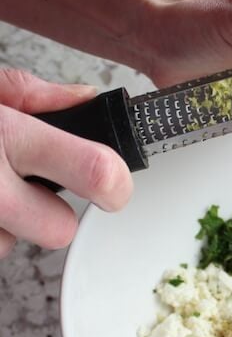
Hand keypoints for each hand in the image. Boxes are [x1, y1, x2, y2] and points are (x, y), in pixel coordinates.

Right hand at [0, 69, 131, 257]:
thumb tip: (86, 98)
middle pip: (60, 230)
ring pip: (15, 242)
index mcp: (5, 134)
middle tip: (29, 187)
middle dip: (50, 214)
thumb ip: (29, 94)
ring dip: (8, 221)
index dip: (115, 186)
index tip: (115, 187)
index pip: (95, 171)